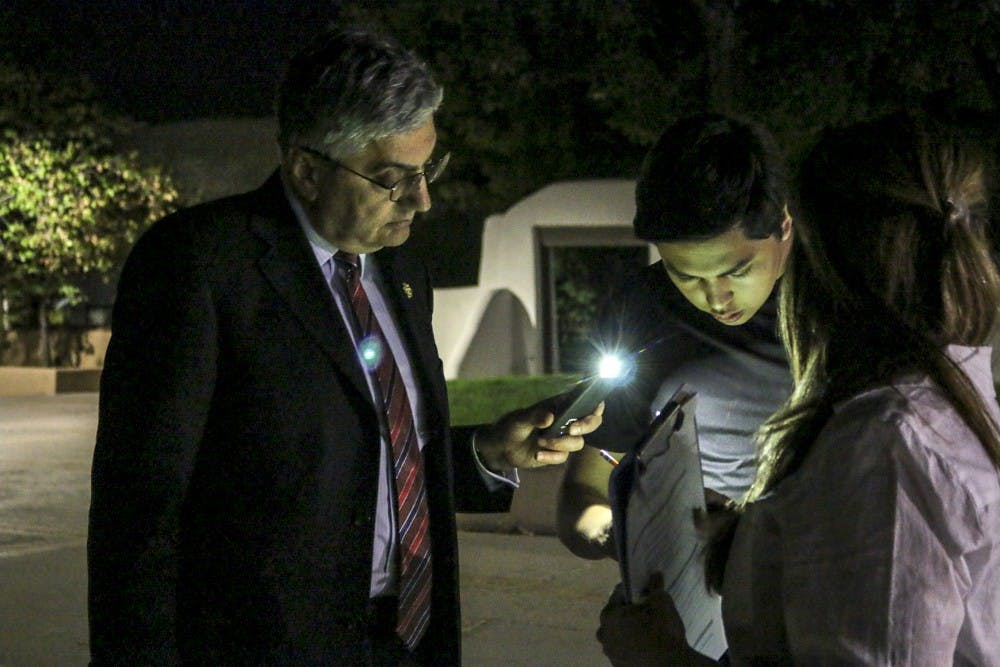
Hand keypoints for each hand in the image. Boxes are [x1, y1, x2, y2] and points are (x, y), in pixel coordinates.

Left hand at [474, 397, 602, 470]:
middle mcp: (565, 421)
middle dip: (585, 426)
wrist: (502, 448)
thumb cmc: (512, 426)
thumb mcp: (520, 419)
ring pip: (577, 442)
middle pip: (591, 423)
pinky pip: (563, 456)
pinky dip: (551, 457)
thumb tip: (550, 417)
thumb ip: (535, 416)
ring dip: (561, 443)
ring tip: (540, 442)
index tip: (594, 409)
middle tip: (571, 429)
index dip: (595, 405)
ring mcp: (562, 438)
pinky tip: (537, 455)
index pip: (585, 402)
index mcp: (560, 406)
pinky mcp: (557, 453)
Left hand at [597, 573, 709, 666]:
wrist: (671, 665)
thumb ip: (656, 586)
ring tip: (645, 629)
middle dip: (626, 611)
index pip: (618, 594)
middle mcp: (604, 634)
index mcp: (609, 615)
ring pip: (616, 635)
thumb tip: (656, 574)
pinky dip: (630, 646)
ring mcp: (610, 653)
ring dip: (626, 630)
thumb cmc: (662, 630)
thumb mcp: (662, 602)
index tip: (642, 590)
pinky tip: (645, 645)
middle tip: (644, 610)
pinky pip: (622, 650)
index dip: (631, 590)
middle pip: (614, 616)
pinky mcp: (618, 666)